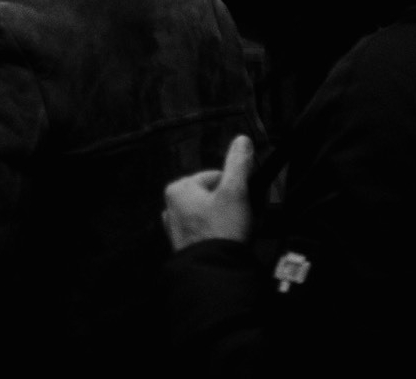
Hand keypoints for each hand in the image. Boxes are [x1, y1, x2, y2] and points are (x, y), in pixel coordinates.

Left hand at [163, 133, 253, 250]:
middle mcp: (171, 207)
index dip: (235, 189)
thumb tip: (242, 140)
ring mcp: (177, 230)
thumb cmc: (222, 232)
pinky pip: (207, 234)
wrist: (215, 274)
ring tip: (236, 234)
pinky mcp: (185, 248)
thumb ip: (238, 163)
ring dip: (226, 222)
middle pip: (213, 197)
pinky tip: (228, 244)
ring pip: (211, 216)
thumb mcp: (235, 191)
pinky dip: (218, 237)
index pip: (216, 177)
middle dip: (230, 207)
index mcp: (178, 189)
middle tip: (241, 220)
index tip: (243, 202)